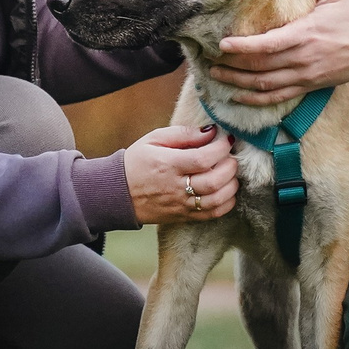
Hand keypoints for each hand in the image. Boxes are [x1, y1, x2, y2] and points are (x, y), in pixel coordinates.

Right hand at [125, 123, 239, 225]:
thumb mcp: (154, 139)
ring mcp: (180, 204)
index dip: (221, 148)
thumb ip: (183, 134)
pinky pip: (212, 214)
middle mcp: (176, 187)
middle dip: (230, 167)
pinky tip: (226, 191)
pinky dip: (226, 203)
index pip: (203, 158)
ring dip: (231, 186)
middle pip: (214, 181)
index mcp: (168, 165)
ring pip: (216, 200)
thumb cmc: (137, 162)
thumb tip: (211, 132)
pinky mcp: (183, 216)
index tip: (227, 140)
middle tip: (231, 157)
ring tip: (230, 173)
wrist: (117, 193)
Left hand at [207, 0, 348, 105]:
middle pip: (259, 68)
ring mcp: (305, 76)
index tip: (221, 44)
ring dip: (238, 83)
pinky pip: (278, 97)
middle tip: (209, 61)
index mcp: (305, 35)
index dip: (241, 47)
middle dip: (231, 66)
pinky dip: (256, 100)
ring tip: (217, 77)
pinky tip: (239, 97)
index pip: (265, 46)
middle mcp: (302, 60)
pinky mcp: (309, 86)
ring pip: (264, 85)